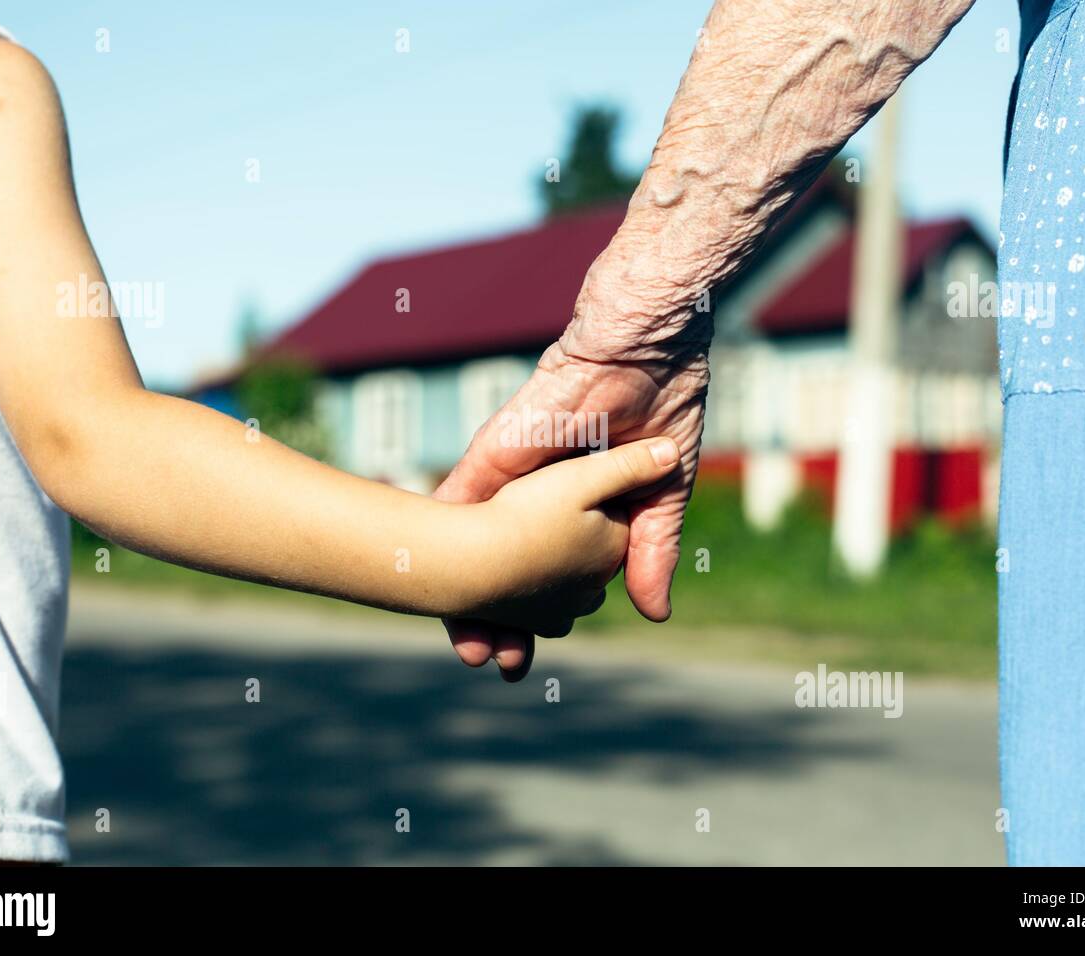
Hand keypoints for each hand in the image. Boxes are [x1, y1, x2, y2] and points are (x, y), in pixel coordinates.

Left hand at [434, 284, 709, 679]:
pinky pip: (457, 499)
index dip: (535, 619)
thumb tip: (653, 614)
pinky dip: (440, 537)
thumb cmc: (660, 404)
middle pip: (500, 568)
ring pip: (471, 543)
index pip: (548, 577)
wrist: (644, 345)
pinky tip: (423, 577)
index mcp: (576, 510)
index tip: (521, 660)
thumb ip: (651, 550)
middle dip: (490, 619)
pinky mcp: (494, 454)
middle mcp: (535, 499)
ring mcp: (511, 478)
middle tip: (483, 664)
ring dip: (460, 591)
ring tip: (462, 646)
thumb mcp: (661, 493)